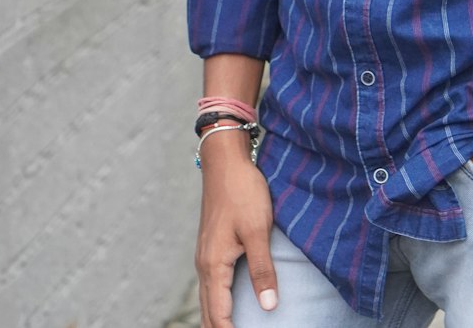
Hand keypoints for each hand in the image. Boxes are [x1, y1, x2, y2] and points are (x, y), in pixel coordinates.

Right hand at [196, 132, 278, 327]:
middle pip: (208, 312)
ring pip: (207, 300)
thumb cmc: (242, 192)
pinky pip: (210, 285)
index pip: (219, 315)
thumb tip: (268, 306)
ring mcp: (205, 255)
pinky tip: (227, 305)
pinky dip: (216, 303)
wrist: (225, 161)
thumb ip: (262, 269)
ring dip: (217, 319)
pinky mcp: (210, 247)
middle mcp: (204, 264)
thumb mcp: (257, 230)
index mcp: (214, 265)